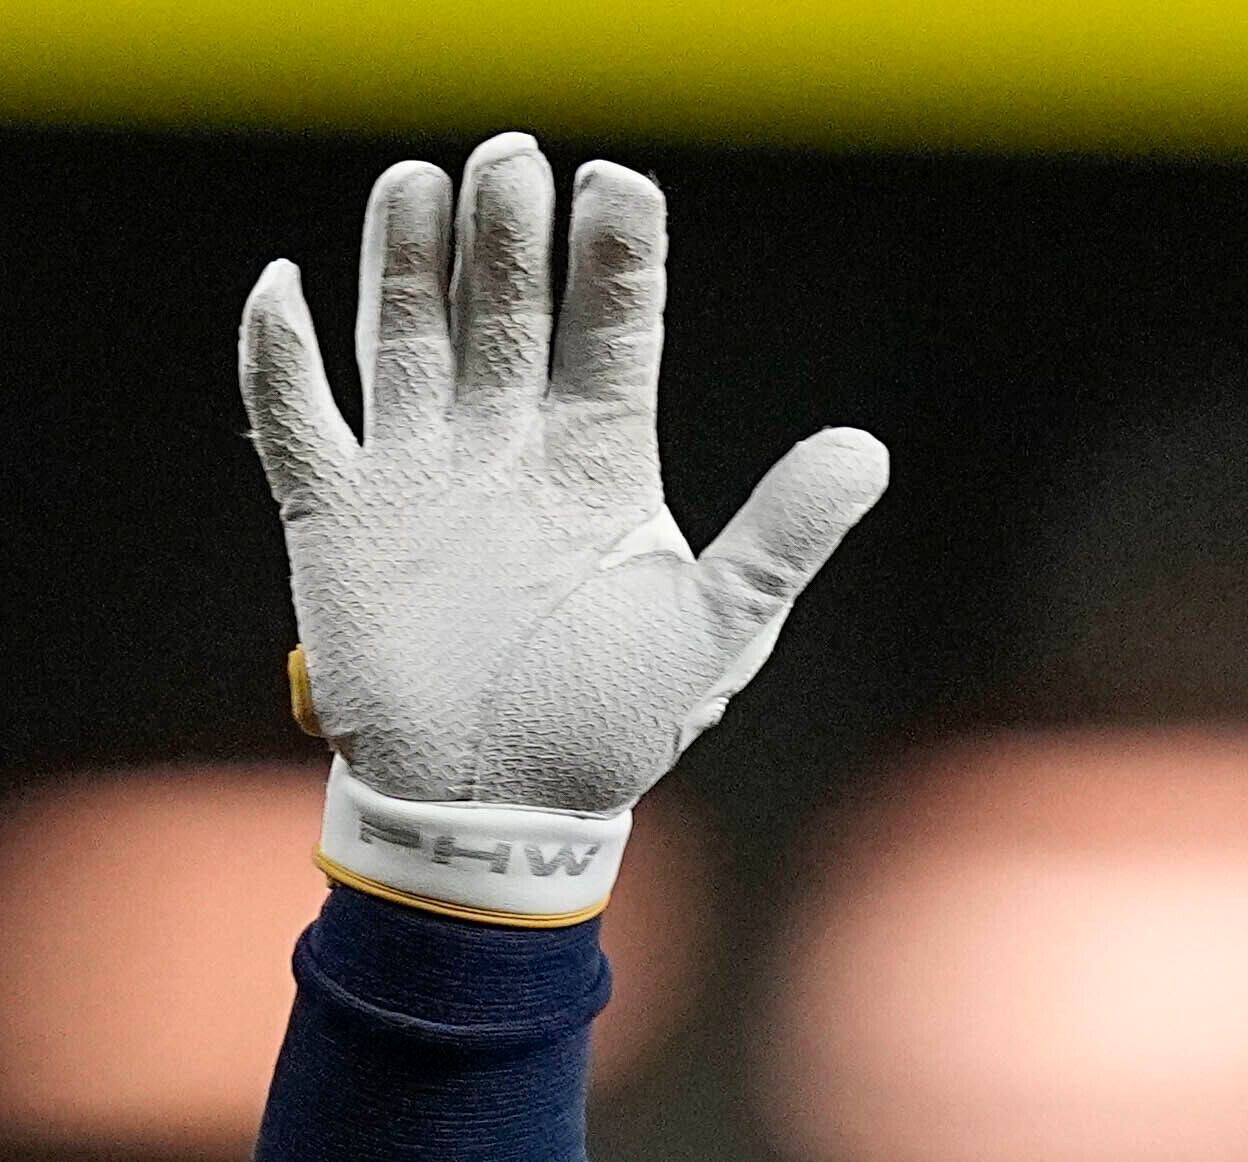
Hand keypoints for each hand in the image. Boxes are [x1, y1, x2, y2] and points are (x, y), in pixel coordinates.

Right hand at [240, 133, 887, 816]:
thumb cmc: (610, 725)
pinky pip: (297, 413)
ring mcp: (419, 468)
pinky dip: (280, 351)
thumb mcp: (713, 632)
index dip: (615, 254)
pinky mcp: (339, 512)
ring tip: (422, 185)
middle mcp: (507, 442)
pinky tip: (287, 288)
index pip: (610, 326)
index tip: (619, 188)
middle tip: (513, 161)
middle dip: (507, 231)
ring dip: (408, 257)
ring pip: (404, 328)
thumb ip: (781, 538)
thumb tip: (867, 453)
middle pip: (502, 303)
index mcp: (599, 458)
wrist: (499, 813)